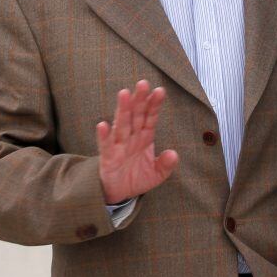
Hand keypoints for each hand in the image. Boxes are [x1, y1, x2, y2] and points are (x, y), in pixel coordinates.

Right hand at [96, 80, 178, 203]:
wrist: (118, 193)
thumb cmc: (137, 177)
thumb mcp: (156, 174)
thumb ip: (165, 164)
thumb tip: (173, 154)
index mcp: (145, 137)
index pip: (150, 117)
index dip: (154, 104)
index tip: (160, 91)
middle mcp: (131, 137)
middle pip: (136, 115)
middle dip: (139, 99)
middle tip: (143, 83)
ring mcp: (118, 145)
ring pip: (121, 124)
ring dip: (122, 109)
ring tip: (124, 94)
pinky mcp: (107, 157)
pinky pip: (105, 145)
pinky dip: (104, 136)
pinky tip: (102, 125)